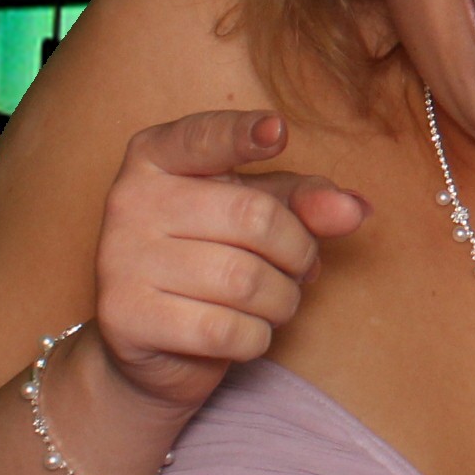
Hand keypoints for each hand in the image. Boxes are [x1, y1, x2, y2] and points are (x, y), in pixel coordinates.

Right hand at [91, 113, 367, 415]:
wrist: (150, 342)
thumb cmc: (212, 257)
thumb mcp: (259, 212)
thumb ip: (304, 201)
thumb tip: (354, 209)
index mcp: (155, 156)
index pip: (204, 137)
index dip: (243, 135)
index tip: (279, 132)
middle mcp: (130, 199)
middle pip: (254, 217)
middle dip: (298, 252)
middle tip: (299, 268)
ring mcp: (120, 257)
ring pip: (245, 281)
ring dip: (281, 300)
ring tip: (273, 302)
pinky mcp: (125, 316)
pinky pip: (225, 329)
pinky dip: (254, 338)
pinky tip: (244, 333)